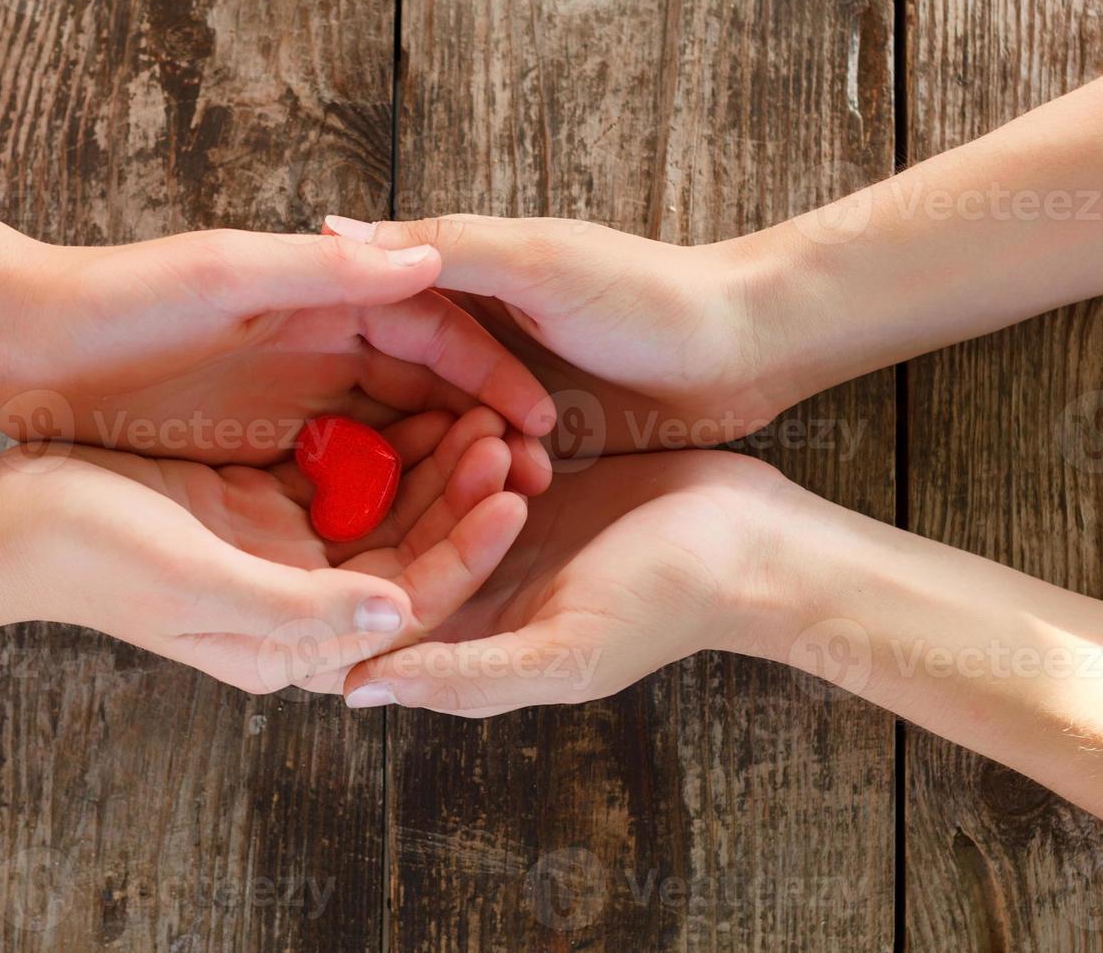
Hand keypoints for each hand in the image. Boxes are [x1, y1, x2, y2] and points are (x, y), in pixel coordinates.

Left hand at [0, 230, 553, 491]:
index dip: (494, 378)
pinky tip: (409, 548)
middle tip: (526, 489)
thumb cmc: (122, 301)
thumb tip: (433, 259)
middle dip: (480, 441)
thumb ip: (327, 273)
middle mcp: (327, 352)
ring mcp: (298, 407)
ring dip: (439, 483)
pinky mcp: (267, 455)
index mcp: (330, 299)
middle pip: (429, 399)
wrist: (31, 349)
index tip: (543, 425)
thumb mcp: (226, 278)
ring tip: (484, 523)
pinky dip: (379, 511)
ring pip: (393, 449)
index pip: (438, 336)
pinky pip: (342, 488)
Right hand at [0, 408, 529, 694]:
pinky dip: (382, 445)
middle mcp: (295, 605)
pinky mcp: (258, 510)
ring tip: (480, 413)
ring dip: (432, 469)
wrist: (3, 525)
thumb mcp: (199, 582)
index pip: (404, 604)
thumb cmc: (89, 556)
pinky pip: (341, 478)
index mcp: (287, 644)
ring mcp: (279, 556)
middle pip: (406, 555)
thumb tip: (398, 615)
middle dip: (462, 501)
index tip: (513, 490)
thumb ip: (300, 606)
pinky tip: (418, 400)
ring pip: (383, 512)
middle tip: (512, 438)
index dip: (466, 551)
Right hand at [323, 214, 781, 454]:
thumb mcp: (538, 263)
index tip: (296, 416)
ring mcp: (498, 393)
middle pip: (392, 392)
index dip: (329, 363)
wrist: (744, 351)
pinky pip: (488, 472)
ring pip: (439, 441)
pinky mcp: (533, 440)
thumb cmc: (646, 293)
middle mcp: (464, 339)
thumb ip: (443, 250)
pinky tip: (492, 510)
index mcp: (453, 282)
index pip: (366, 323)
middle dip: (386, 437)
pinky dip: (487, 489)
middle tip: (359, 486)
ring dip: (443, 470)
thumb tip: (326, 233)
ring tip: (455, 490)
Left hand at [340, 451, 787, 714]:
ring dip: (453, 461)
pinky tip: (502, 415)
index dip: (360, 573)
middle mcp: (477, 592)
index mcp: (470, 642)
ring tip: (490, 433)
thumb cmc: (668, 603)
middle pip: (403, 543)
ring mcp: (503, 539)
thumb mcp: (563, 652)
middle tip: (455, 461)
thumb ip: (463, 677)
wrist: (752, 540)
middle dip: (420, 499)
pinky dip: (482, 439)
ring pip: (436, 493)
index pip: (377, 618)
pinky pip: (475, 461)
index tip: (362, 523)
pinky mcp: (530, 489)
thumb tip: (354, 692)